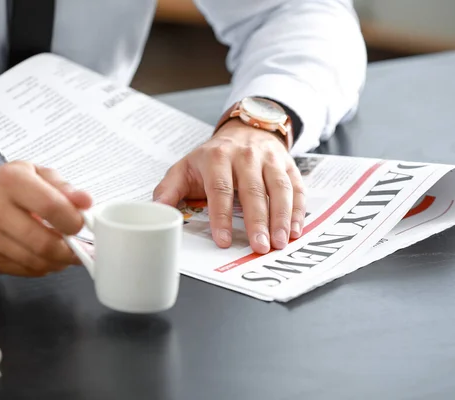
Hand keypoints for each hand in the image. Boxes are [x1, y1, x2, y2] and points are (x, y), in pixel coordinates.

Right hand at [0, 161, 91, 276]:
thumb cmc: (6, 184)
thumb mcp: (36, 173)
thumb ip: (64, 187)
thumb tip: (85, 202)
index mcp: (11, 182)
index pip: (51, 207)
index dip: (73, 221)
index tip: (81, 224)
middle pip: (43, 242)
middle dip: (70, 250)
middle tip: (81, 248)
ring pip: (35, 261)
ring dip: (59, 262)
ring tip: (67, 252)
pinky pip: (24, 271)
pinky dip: (43, 267)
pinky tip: (47, 257)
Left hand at [153, 120, 305, 253]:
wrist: (244, 130)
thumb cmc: (212, 158)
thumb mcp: (185, 168)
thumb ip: (169, 190)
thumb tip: (156, 211)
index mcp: (217, 158)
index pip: (220, 189)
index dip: (221, 216)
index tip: (223, 240)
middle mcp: (246, 157)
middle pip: (252, 191)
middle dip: (257, 221)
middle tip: (260, 247)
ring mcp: (269, 160)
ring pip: (279, 189)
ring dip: (282, 217)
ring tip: (280, 242)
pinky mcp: (287, 165)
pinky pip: (296, 187)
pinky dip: (298, 210)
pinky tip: (296, 229)